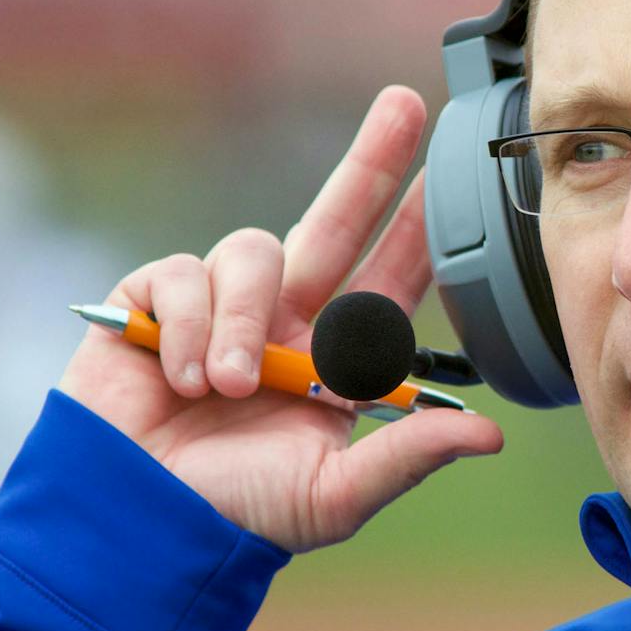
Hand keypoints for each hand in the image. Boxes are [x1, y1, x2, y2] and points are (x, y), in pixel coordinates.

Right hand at [57, 87, 503, 550]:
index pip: (390, 278)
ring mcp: (220, 304)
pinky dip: (187, 330)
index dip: (420, 226)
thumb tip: (492, 436)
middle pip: (336, 219)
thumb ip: (406, 457)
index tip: (454, 172)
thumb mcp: (334, 495)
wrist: (138, 523)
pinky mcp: (152, 301)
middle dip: (373, 161)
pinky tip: (179, 379)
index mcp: (334, 356)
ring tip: (229, 388)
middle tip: (408, 106)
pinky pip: (183, 276)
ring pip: (254, 253)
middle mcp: (285, 317)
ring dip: (243, 320)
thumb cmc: (236, 514)